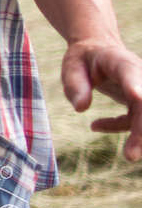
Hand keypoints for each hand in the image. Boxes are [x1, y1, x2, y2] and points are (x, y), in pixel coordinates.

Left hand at [61, 38, 141, 160]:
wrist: (97, 51)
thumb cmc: (83, 59)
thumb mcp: (72, 66)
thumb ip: (75, 85)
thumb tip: (80, 108)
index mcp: (120, 61)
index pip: (131, 73)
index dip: (136, 86)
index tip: (137, 96)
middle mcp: (138, 76)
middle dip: (141, 130)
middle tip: (132, 155)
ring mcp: (141, 91)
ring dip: (139, 138)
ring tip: (129, 155)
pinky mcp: (139, 104)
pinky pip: (134, 122)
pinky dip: (118, 127)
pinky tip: (95, 125)